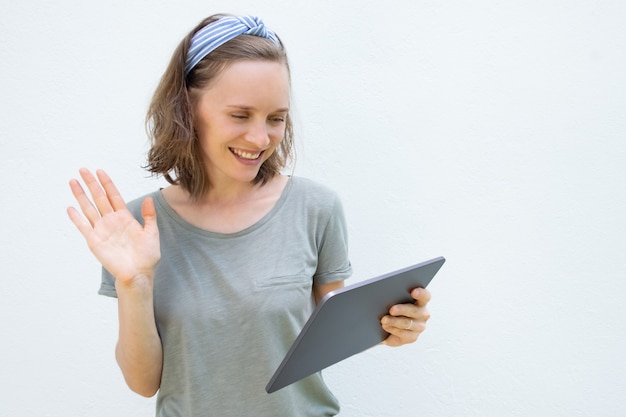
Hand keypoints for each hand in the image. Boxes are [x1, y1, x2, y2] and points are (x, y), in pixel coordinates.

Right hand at [67, 168, 160, 285]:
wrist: (139, 273)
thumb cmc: (147, 256)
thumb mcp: (152, 233)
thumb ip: (149, 216)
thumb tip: (149, 199)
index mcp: (125, 218)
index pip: (113, 196)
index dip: (107, 184)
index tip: (100, 171)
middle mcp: (111, 221)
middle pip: (99, 198)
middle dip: (91, 184)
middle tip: (83, 169)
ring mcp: (102, 230)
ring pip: (89, 209)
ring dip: (81, 195)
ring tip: (73, 182)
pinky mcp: (95, 241)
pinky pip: (84, 227)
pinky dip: (77, 218)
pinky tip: (70, 208)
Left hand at [381, 288, 430, 346]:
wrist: (387, 327)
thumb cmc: (392, 309)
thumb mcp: (393, 301)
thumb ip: (394, 297)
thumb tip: (385, 294)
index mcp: (421, 301)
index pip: (425, 296)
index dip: (421, 293)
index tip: (413, 292)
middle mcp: (423, 314)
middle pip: (415, 311)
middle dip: (402, 310)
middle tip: (391, 310)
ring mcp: (419, 327)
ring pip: (407, 323)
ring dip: (394, 321)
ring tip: (384, 320)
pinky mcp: (412, 337)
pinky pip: (403, 334)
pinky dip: (392, 329)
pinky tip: (385, 326)